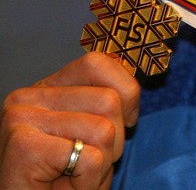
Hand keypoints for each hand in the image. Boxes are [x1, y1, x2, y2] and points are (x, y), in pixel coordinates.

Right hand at [0, 52, 139, 188]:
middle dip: (116, 139)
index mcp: (46, 87)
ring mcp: (21, 119)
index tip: (126, 120)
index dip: (126, 91)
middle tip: (89, 161)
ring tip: (77, 174)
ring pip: (104, 130)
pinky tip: (69, 185)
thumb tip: (131, 81)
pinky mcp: (24, 146)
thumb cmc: (66, 177)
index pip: (97, 62)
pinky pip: (90, 158)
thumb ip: (104, 101)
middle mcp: (28, 97)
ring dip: (103, 162)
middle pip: (109, 100)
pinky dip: (90, 179)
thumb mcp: (90, 130)